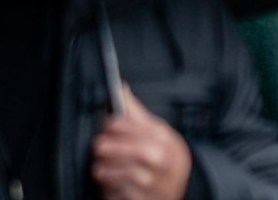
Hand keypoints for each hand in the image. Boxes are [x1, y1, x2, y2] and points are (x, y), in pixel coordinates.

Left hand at [91, 84, 192, 199]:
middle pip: (133, 150)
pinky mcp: (142, 199)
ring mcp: (152, 181)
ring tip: (101, 168)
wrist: (179, 188)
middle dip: (112, 148)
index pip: (139, 127)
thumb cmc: (166, 158)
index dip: (118, 124)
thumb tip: (121, 89)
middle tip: (99, 147)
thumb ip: (136, 112)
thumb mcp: (159, 132)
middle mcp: (161, 160)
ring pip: (122, 174)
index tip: (106, 124)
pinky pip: (119, 194)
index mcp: (164, 139)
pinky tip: (109, 184)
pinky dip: (110, 189)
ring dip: (106, 170)